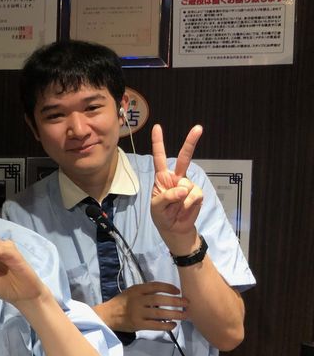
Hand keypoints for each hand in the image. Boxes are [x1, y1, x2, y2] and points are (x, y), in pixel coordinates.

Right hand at [96, 282, 187, 331]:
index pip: (154, 286)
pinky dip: (166, 325)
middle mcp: (137, 300)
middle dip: (175, 301)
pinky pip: (155, 325)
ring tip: (185, 315)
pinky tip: (173, 325)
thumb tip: (166, 296)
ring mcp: (138, 313)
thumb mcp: (131, 292)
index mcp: (136, 290)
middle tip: (186, 303)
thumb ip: (145, 292)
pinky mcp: (138, 324)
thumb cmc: (122, 302)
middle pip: (159, 300)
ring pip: (159, 313)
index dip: (167, 288)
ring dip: (174, 314)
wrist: (108, 315)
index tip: (177, 290)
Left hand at [150, 124, 203, 253]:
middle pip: (184, 157)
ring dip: (179, 200)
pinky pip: (194, 196)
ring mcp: (188, 185)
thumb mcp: (156, 207)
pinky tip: (183, 210)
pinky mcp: (198, 194)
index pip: (160, 157)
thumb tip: (183, 189)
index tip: (157, 127)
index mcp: (162, 177)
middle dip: (191, 142)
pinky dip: (187, 205)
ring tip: (174, 208)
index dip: (158, 143)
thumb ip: (166, 196)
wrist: (174, 229)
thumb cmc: (161, 215)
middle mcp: (176, 177)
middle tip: (198, 128)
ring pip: (187, 185)